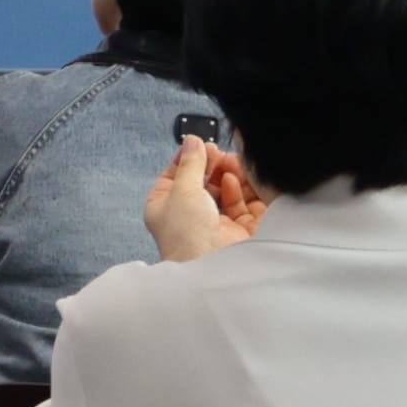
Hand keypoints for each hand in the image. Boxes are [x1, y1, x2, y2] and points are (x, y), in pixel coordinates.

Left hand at [140, 142, 259, 263]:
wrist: (212, 266)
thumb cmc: (187, 231)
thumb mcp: (182, 188)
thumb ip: (190, 163)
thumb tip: (192, 140)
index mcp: (164, 208)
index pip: (174, 177)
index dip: (186, 159)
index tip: (198, 144)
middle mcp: (188, 217)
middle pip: (202, 183)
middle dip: (211, 165)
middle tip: (219, 152)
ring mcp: (214, 225)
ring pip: (224, 191)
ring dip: (227, 174)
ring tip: (231, 161)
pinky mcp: (238, 231)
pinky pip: (241, 205)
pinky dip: (239, 190)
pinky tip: (235, 179)